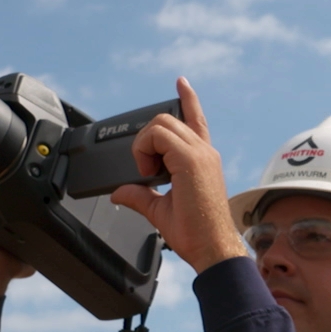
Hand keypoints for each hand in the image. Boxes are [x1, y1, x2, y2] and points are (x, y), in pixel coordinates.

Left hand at [110, 77, 247, 274]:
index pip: (196, 119)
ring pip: (161, 124)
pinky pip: (159, 136)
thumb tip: (119, 192)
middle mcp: (204, 152)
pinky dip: (145, 150)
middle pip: (167, 120)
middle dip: (146, 140)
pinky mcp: (192, 160)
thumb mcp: (159, 210)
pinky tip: (150, 172)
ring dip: (145, 145)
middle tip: (146, 171)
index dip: (188, 99)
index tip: (181, 82)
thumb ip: (139, 195)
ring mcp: (200, 154)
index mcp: (202, 159)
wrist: (211, 249)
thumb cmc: (196, 233)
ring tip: (149, 174)